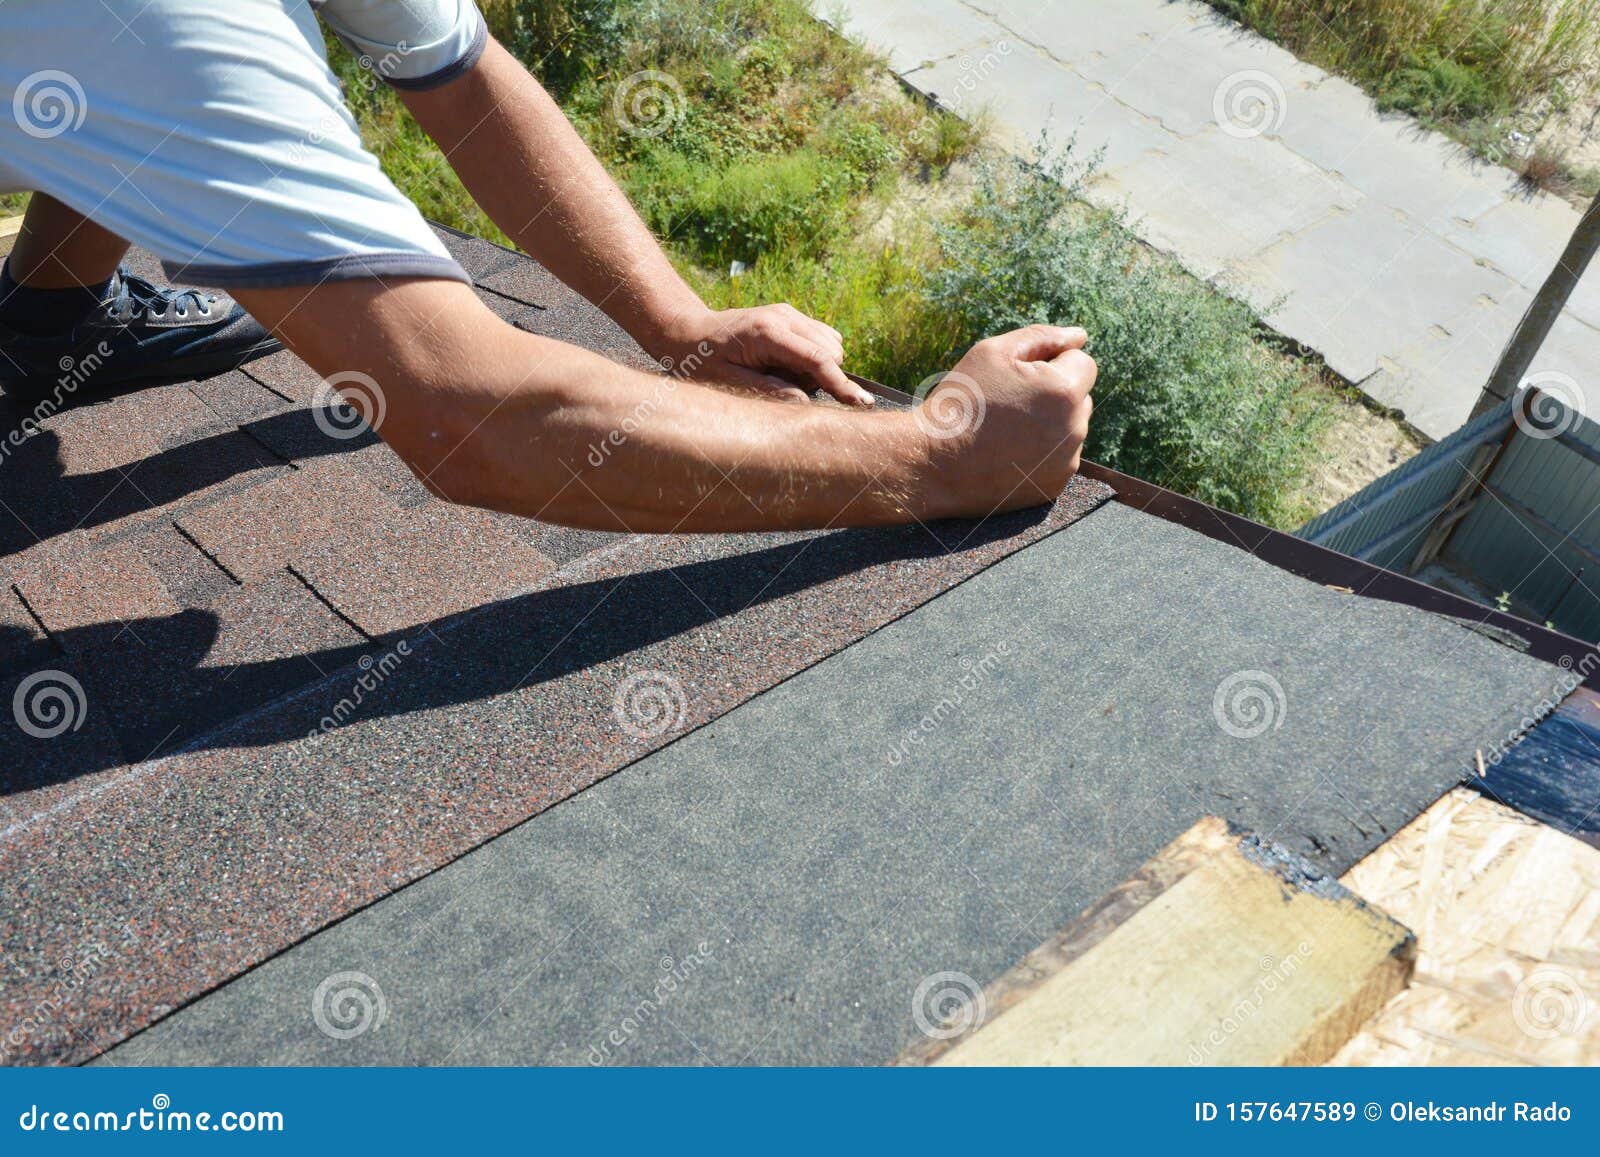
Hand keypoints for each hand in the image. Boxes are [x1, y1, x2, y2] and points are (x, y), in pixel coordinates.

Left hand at [653, 304, 874, 406]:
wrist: (686, 330)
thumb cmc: (701, 360)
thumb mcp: (728, 382)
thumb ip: (767, 391)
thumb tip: (805, 402)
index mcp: (768, 332)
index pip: (817, 359)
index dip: (841, 384)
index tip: (862, 403)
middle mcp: (783, 316)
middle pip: (830, 350)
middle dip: (822, 377)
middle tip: (784, 387)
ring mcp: (788, 313)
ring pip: (829, 344)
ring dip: (817, 367)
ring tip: (779, 375)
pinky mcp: (789, 316)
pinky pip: (819, 339)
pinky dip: (812, 357)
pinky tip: (784, 365)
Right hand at [917, 325, 1095, 517]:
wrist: (933, 463)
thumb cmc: (961, 401)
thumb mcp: (994, 352)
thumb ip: (1043, 337)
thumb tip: (1080, 335)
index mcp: (1064, 391)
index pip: (1082, 362)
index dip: (1050, 362)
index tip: (1017, 377)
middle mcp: (1074, 429)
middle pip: (1079, 396)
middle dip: (1054, 393)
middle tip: (1008, 403)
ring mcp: (1066, 461)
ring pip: (1070, 428)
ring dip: (1049, 423)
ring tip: (1005, 429)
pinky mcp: (1054, 485)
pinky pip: (1058, 458)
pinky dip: (1040, 452)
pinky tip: (1007, 452)